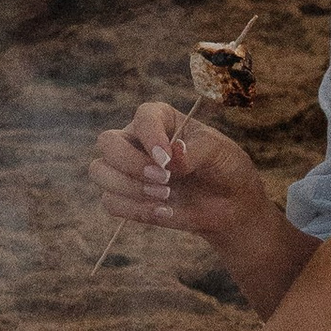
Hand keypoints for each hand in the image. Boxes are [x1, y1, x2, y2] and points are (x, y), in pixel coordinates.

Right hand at [88, 100, 264, 241]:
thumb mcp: (218, 153)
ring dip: (129, 187)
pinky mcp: (127, 197)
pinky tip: (164, 212)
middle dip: (131, 164)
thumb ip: (195, 151)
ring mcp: (128, 169)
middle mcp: (137, 140)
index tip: (167, 159)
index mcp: (159, 119)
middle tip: (164, 180)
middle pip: (108, 143)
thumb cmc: (223, 167)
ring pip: (100, 172)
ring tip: (165, 196)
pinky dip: (134, 209)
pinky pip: (111, 202)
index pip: (142, 118)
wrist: (230, 202)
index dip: (150, 137)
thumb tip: (172, 156)